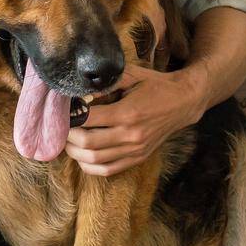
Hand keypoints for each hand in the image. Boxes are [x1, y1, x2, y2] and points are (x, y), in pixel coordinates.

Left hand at [65, 65, 200, 175]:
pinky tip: (83, 156)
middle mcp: (130, 134)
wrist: (183, 102)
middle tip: (63, 127)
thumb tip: (80, 92)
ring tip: (69, 141)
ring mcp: (134, 149)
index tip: (64, 110)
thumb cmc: (155, 85)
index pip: (88, 119)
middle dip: (69, 136)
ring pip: (94, 160)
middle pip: (88, 143)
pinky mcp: (138, 158)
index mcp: (128, 112)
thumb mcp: (131, 76)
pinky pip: (108, 170)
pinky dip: (90, 166)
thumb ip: (106, 84)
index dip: (71, 116)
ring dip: (75, 153)